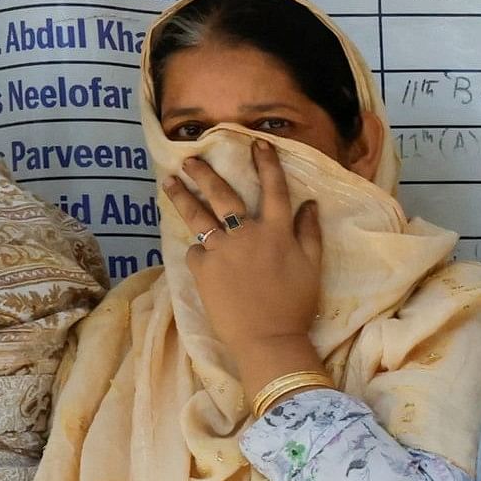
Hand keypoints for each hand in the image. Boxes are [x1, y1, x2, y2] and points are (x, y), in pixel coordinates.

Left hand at [167, 139, 327, 392]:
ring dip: (182, 196)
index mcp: (276, 232)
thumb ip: (309, 233)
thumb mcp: (312, 267)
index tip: (257, 142)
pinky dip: (199, 250)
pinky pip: (196, 251)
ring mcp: (221, 250)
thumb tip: (309, 204)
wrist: (268, 338)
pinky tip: (199, 252)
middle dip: (206, 174)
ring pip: (198, 216)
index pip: (272, 189)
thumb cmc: (295, 305)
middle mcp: (246, 234)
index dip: (266, 163)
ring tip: (168, 182)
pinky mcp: (202, 268)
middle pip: (223, 195)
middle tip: (190, 158)